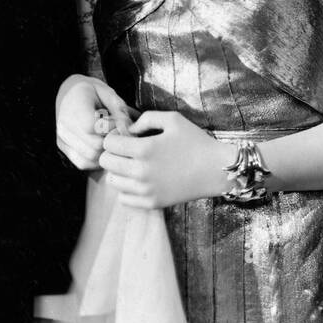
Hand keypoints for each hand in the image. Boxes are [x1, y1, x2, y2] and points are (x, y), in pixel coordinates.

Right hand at [55, 75, 133, 170]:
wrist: (69, 92)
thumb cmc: (91, 91)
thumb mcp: (107, 91)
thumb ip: (118, 109)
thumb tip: (128, 128)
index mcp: (74, 106)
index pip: (92, 127)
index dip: (110, 128)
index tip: (117, 120)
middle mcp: (64, 124)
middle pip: (94, 146)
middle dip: (111, 142)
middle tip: (117, 132)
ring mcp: (62, 138)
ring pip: (90, 158)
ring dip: (105, 152)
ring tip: (110, 139)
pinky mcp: (63, 148)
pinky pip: (83, 163)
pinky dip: (96, 160)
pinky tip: (102, 147)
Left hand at [98, 110, 224, 208]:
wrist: (216, 170)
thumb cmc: (195, 141)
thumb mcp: (172, 119)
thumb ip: (145, 119)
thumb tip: (128, 130)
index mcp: (144, 149)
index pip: (108, 144)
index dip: (113, 137)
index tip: (125, 136)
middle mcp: (141, 171)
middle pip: (106, 162)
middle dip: (112, 153)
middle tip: (126, 150)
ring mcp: (146, 190)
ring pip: (113, 181)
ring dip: (118, 171)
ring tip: (133, 165)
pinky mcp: (152, 203)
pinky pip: (123, 199)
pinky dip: (126, 189)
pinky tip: (139, 180)